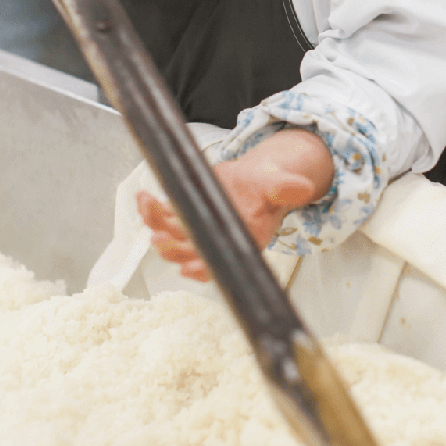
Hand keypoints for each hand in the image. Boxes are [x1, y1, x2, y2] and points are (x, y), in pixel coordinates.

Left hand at [136, 128, 333, 281]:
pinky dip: (151, 210)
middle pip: (189, 253)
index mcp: (242, 241)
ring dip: (155, 225)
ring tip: (147, 205)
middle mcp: (217, 240)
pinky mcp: (185, 213)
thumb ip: (288, 189)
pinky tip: (143, 197)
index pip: (220, 263)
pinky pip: (162, 217)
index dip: (203, 268)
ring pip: (170, 236)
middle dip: (172, 249)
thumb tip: (301, 188)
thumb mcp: (282, 185)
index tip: (189, 267)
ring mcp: (198, 228)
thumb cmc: (270, 186)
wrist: (257, 177)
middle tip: (159, 238)